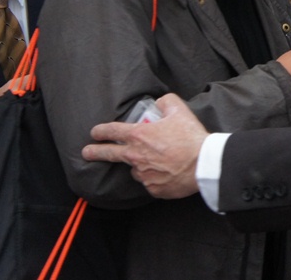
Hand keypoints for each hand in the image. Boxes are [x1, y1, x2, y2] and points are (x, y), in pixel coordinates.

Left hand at [81, 94, 206, 198]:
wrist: (204, 163)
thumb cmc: (191, 138)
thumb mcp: (180, 111)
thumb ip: (166, 102)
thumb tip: (159, 102)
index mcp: (140, 136)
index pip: (113, 131)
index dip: (102, 130)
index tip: (95, 132)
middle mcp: (136, 156)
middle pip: (110, 154)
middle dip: (96, 152)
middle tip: (87, 152)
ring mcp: (144, 174)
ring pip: (136, 169)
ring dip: (141, 165)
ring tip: (158, 161)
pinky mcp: (153, 188)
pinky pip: (151, 182)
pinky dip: (156, 177)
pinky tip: (167, 172)